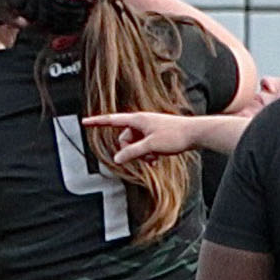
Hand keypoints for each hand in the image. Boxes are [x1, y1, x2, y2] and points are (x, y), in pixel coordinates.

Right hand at [82, 108, 207, 166]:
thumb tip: (117, 159)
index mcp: (137, 119)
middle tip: (146, 156)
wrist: (195, 133)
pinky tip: (156, 160)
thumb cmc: (175, 135)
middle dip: (130, 150)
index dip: (97, 122)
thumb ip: (132, 152)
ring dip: (141, 154)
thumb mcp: (151, 146)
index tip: (84, 122)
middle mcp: (141, 122)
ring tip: (154, 158)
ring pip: (134, 145)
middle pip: (124, 138)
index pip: (112, 120)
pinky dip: (147, 154)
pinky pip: (143, 147)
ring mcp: (148, 129)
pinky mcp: (155, 135)